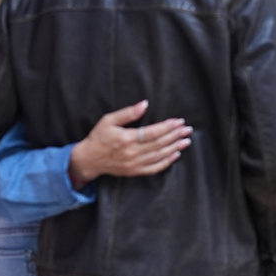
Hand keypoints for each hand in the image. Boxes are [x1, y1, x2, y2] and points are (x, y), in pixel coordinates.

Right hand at [69, 100, 192, 186]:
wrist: (88, 160)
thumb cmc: (98, 138)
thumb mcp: (109, 120)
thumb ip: (128, 113)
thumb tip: (144, 104)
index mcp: (126, 138)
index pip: (153, 132)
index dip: (168, 127)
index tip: (179, 121)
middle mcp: (132, 152)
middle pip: (159, 143)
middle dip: (175, 136)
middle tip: (187, 129)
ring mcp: (134, 164)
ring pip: (160, 155)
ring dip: (175, 148)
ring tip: (186, 141)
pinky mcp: (134, 172)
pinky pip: (154, 168)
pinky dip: (166, 162)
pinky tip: (175, 155)